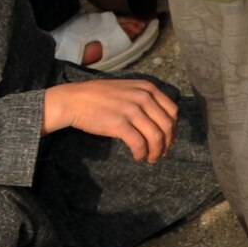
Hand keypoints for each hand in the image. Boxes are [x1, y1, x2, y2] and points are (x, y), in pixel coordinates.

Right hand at [42, 78, 176, 161]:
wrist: (74, 100)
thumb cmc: (99, 96)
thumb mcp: (129, 89)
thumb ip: (145, 98)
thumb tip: (159, 118)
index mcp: (148, 88)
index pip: (173, 111)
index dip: (173, 128)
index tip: (168, 139)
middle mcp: (144, 97)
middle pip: (167, 125)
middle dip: (167, 143)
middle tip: (161, 153)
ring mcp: (132, 110)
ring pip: (156, 136)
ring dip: (156, 151)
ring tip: (151, 158)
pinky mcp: (119, 124)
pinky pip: (139, 143)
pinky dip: (142, 153)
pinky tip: (138, 157)